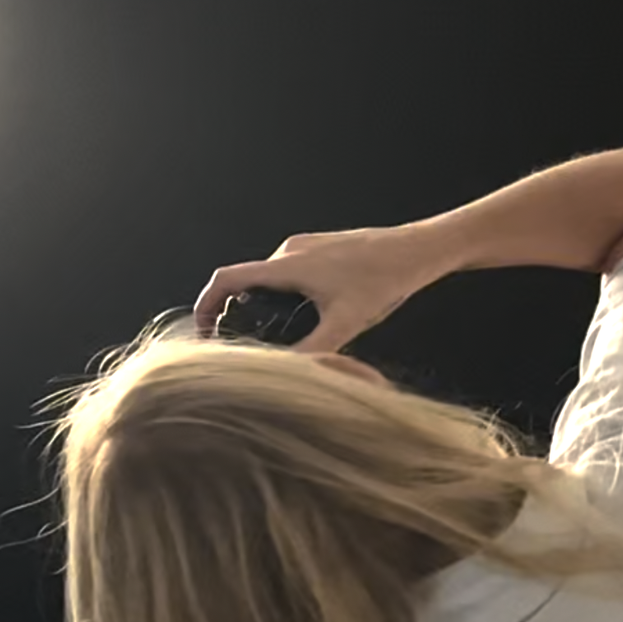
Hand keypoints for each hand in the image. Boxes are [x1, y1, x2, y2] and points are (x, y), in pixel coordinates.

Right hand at [192, 225, 443, 354]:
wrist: (420, 249)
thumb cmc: (387, 279)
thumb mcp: (347, 323)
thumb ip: (313, 351)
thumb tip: (284, 374)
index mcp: (288, 265)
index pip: (226, 280)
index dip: (205, 305)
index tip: (202, 330)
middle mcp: (289, 251)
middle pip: (246, 284)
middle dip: (238, 314)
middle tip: (246, 346)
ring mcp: (305, 247)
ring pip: (270, 280)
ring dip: (266, 307)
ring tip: (282, 336)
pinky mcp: (320, 249)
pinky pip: (290, 274)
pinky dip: (286, 297)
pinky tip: (312, 319)